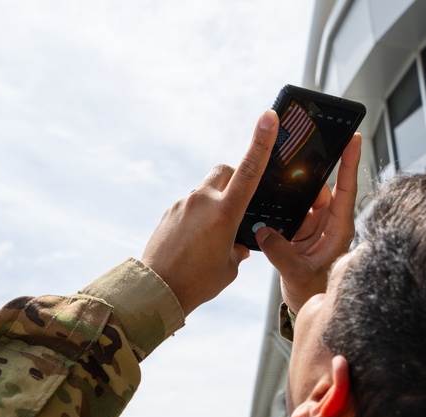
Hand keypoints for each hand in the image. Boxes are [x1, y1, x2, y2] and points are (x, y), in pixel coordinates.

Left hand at [141, 110, 278, 314]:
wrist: (157, 290)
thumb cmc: (198, 282)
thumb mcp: (229, 268)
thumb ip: (238, 249)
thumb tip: (236, 245)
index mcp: (225, 213)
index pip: (249, 170)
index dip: (261, 141)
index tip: (268, 116)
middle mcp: (203, 201)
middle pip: (225, 171)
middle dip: (236, 178)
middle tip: (241, 203)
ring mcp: (183, 204)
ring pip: (207, 191)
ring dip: (215, 204)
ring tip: (212, 238)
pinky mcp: (169, 212)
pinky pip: (191, 206)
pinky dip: (198, 217)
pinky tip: (195, 243)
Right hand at [257, 133, 361, 313]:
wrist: (307, 304)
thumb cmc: (313, 291)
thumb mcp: (296, 273)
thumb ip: (280, 252)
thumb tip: (263, 231)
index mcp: (338, 229)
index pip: (347, 189)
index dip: (350, 163)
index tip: (354, 138)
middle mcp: (329, 222)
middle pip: (320, 187)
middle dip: (308, 171)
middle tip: (295, 152)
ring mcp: (314, 224)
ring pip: (303, 197)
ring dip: (290, 191)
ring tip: (276, 178)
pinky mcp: (301, 229)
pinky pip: (290, 209)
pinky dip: (280, 205)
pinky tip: (269, 198)